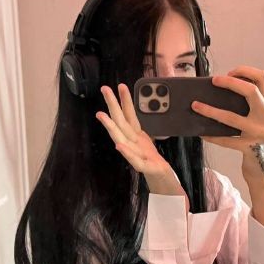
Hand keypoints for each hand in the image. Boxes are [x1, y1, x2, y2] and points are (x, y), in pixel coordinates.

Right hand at [96, 84, 189, 205]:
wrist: (161, 177)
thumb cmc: (151, 158)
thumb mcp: (146, 140)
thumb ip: (136, 128)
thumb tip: (128, 114)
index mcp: (136, 135)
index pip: (129, 114)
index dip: (125, 100)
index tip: (120, 86)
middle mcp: (133, 142)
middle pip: (121, 121)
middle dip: (112, 105)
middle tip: (105, 89)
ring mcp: (136, 154)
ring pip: (122, 138)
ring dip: (111, 126)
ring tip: (102, 115)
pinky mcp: (143, 166)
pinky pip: (134, 159)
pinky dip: (126, 152)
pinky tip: (119, 145)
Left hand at [190, 66, 263, 180]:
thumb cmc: (255, 143)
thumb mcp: (257, 121)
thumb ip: (247, 107)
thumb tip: (217, 93)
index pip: (262, 78)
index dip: (245, 71)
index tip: (229, 72)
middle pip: (251, 91)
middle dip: (230, 82)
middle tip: (213, 81)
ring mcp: (259, 133)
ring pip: (231, 116)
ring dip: (210, 110)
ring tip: (195, 106)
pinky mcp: (249, 148)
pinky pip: (225, 139)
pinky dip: (211, 135)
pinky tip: (201, 133)